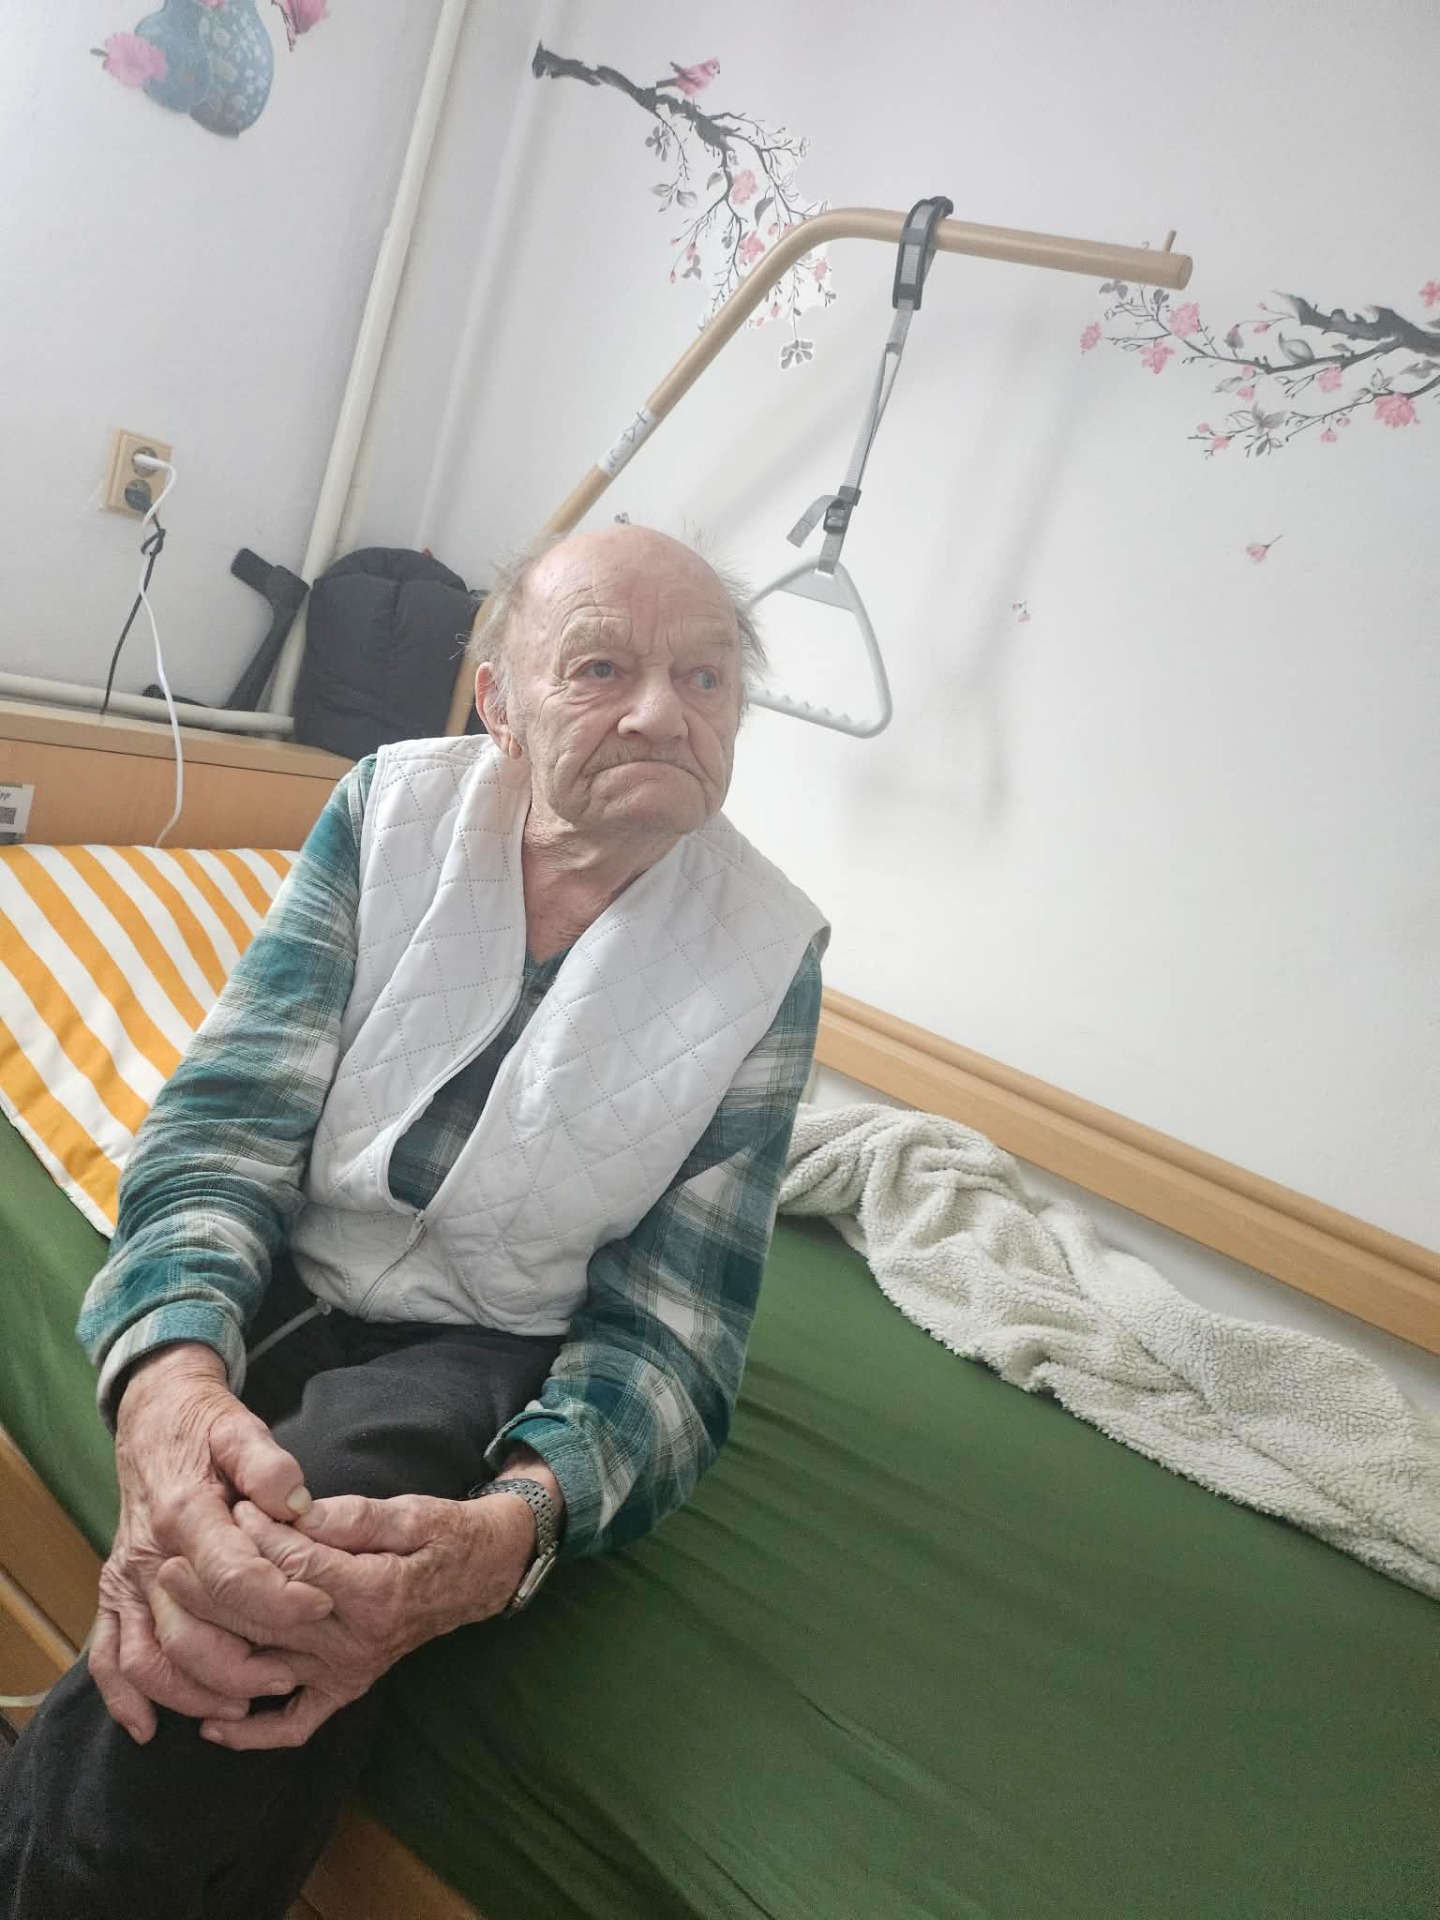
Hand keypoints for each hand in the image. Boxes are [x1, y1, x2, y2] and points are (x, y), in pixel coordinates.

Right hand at [90, 1343, 333, 1743]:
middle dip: (241, 1665)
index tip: (322, 1606)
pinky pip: (109, 1655)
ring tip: (243, 1704)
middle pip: (188, 1632)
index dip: (279, 1598)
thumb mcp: (241, 1428)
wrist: (153, 1420)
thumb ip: (268, 1464)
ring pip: (148, 1657)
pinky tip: (151, 1727)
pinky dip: (125, 1697)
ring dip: (192, 1692)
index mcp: (185, 1512)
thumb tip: (296, 1504)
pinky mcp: (116, 1591)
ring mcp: (128, 1577)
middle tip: (291, 1675)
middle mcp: (150, 1554)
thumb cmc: (206, 1428)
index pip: (231, 1573)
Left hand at [156, 1490, 536, 1750]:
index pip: (297, 1568)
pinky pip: (295, 1726)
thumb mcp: (408, 1510)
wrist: (480, 1576)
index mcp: (376, 1593)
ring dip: (213, 1646)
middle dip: (214, 1588)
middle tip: (172, 1559)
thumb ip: (350, 1515)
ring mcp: (350, 1671)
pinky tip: (212, 1726)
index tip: (231, 1506)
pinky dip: (253, 1735)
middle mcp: (358, 1642)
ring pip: (266, 1666)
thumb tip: (291, 1510)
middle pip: (269, 1618)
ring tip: (172, 1614)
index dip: (258, 1536)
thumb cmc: (443, 1535)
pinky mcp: (347, 1687)